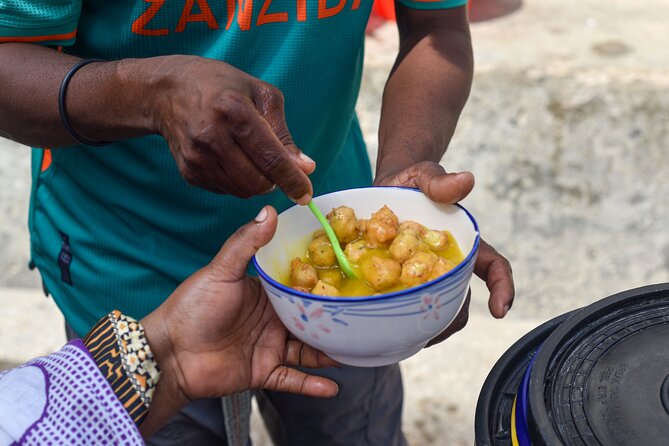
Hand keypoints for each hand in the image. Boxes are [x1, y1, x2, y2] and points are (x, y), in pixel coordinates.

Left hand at [140, 206, 337, 434]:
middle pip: (311, 319)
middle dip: (335, 319)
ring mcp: (269, 346)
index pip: (300, 286)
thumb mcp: (221, 270)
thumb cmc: (193, 307)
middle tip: (364, 315)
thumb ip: (246, 243)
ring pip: (308, 349)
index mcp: (265, 292)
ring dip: (330, 351)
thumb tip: (270, 210)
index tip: (350, 274)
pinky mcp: (263, 372)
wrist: (170, 352)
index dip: (322, 282)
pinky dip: (311, 385)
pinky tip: (333, 386)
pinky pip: (292, 379)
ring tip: (357, 349)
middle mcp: (272, 318)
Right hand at [149, 55, 314, 202]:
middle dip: (274, 181)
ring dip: (257, 183)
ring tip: (251, 158)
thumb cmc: (221, 87)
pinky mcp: (188, 171)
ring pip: (242, 191)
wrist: (166, 91)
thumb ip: (283, 133)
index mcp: (234, 111)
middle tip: (275, 167)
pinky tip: (232, 159)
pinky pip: (225, 190)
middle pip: (257, 182)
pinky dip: (237, 182)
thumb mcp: (260, 94)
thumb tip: (305, 168)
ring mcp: (197, 157)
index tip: (305, 194)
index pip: (270, 157)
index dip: (292, 180)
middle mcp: (212, 136)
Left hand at [375, 161, 514, 342]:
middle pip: (461, 300)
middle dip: (451, 320)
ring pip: (434, 309)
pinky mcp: (401, 282)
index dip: (502, 288)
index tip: (500, 310)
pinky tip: (382, 321)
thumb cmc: (411, 181)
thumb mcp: (423, 175)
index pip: (494, 267)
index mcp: (464, 244)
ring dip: (424, 324)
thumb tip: (466, 181)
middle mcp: (449, 265)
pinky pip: (405, 304)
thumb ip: (440, 181)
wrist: (385, 188)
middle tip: (429, 333)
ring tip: (403, 333)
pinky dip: (399, 315)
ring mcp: (425, 276)